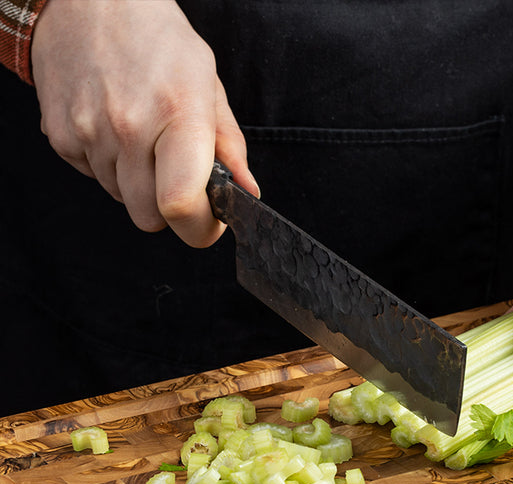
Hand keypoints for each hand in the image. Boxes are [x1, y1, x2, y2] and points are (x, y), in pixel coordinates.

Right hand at [30, 0, 258, 246]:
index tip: (211, 222)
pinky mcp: (60, 136)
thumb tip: (248, 193)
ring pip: (122, 200)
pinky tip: (114, 128)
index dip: (200, 228)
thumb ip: (229, 146)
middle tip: (177, 175)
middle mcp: (128, 126)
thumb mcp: (207, 84)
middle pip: (150, 218)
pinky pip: (94, 179)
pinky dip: (109, 166)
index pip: (180, 204)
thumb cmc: (157, 40)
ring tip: (143, 137)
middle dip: (170, 208)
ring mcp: (89, 132)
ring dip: (138, 184)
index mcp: (177, 113)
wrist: (85, 0)